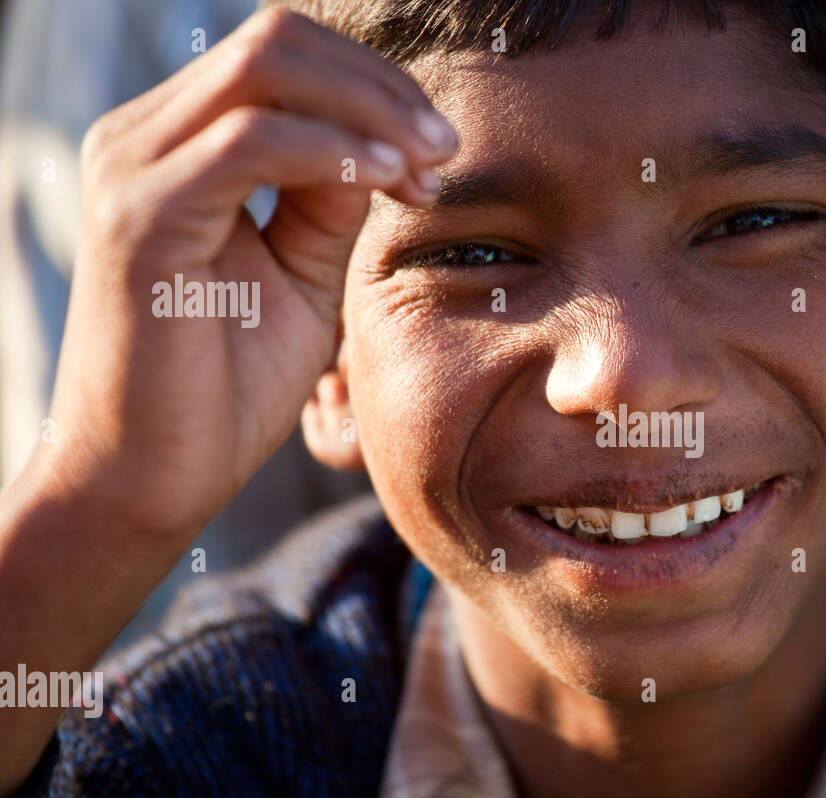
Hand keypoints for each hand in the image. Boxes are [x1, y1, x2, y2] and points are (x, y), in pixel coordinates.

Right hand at [42, 6, 456, 540]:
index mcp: (176, 146)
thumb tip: (384, 146)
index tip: (438, 152)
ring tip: (428, 167)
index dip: (373, 87)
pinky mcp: (141, 219)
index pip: (282, 56)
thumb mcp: (300, 277)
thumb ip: (330, 203)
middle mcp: (142, 139)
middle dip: (380, 87)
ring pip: (265, 69)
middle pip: (277, 41)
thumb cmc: (223, 390)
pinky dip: (332, 153)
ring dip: (368, 112)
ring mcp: (133, 171)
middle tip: (445, 148)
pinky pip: (250, 142)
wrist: (149, 480)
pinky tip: (386, 184)